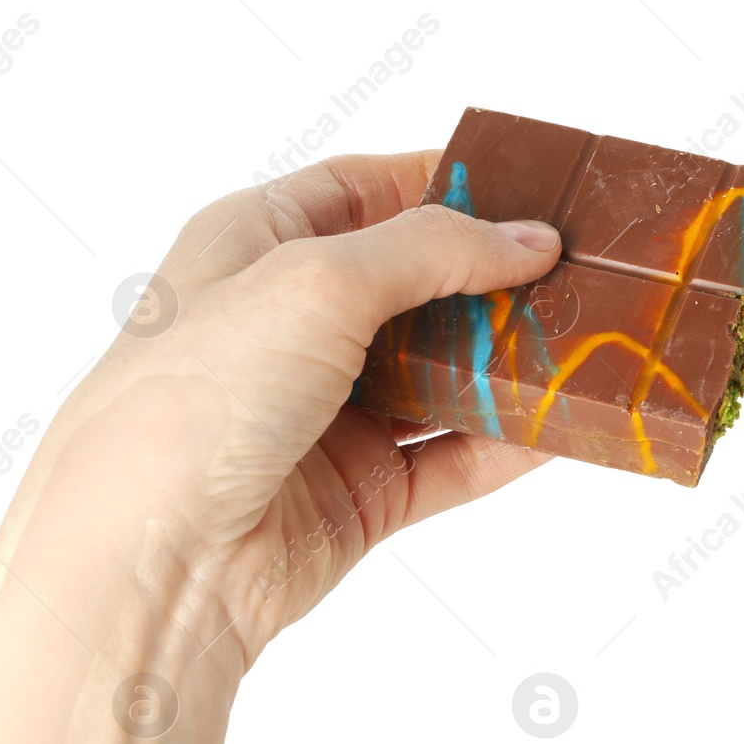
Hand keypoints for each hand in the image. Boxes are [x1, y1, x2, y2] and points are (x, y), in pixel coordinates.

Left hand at [0, 153, 561, 743]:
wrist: (158, 561)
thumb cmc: (198, 398)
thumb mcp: (318, 281)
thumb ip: (433, 250)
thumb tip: (529, 242)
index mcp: (252, 248)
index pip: (361, 191)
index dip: (442, 183)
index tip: (527, 188)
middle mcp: (289, 328)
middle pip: (413, 286)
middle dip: (491, 278)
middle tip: (576, 268)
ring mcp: (326, 415)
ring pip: (440, 375)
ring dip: (508, 362)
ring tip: (585, 341)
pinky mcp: (361, 493)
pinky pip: (452, 459)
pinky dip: (507, 443)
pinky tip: (563, 424)